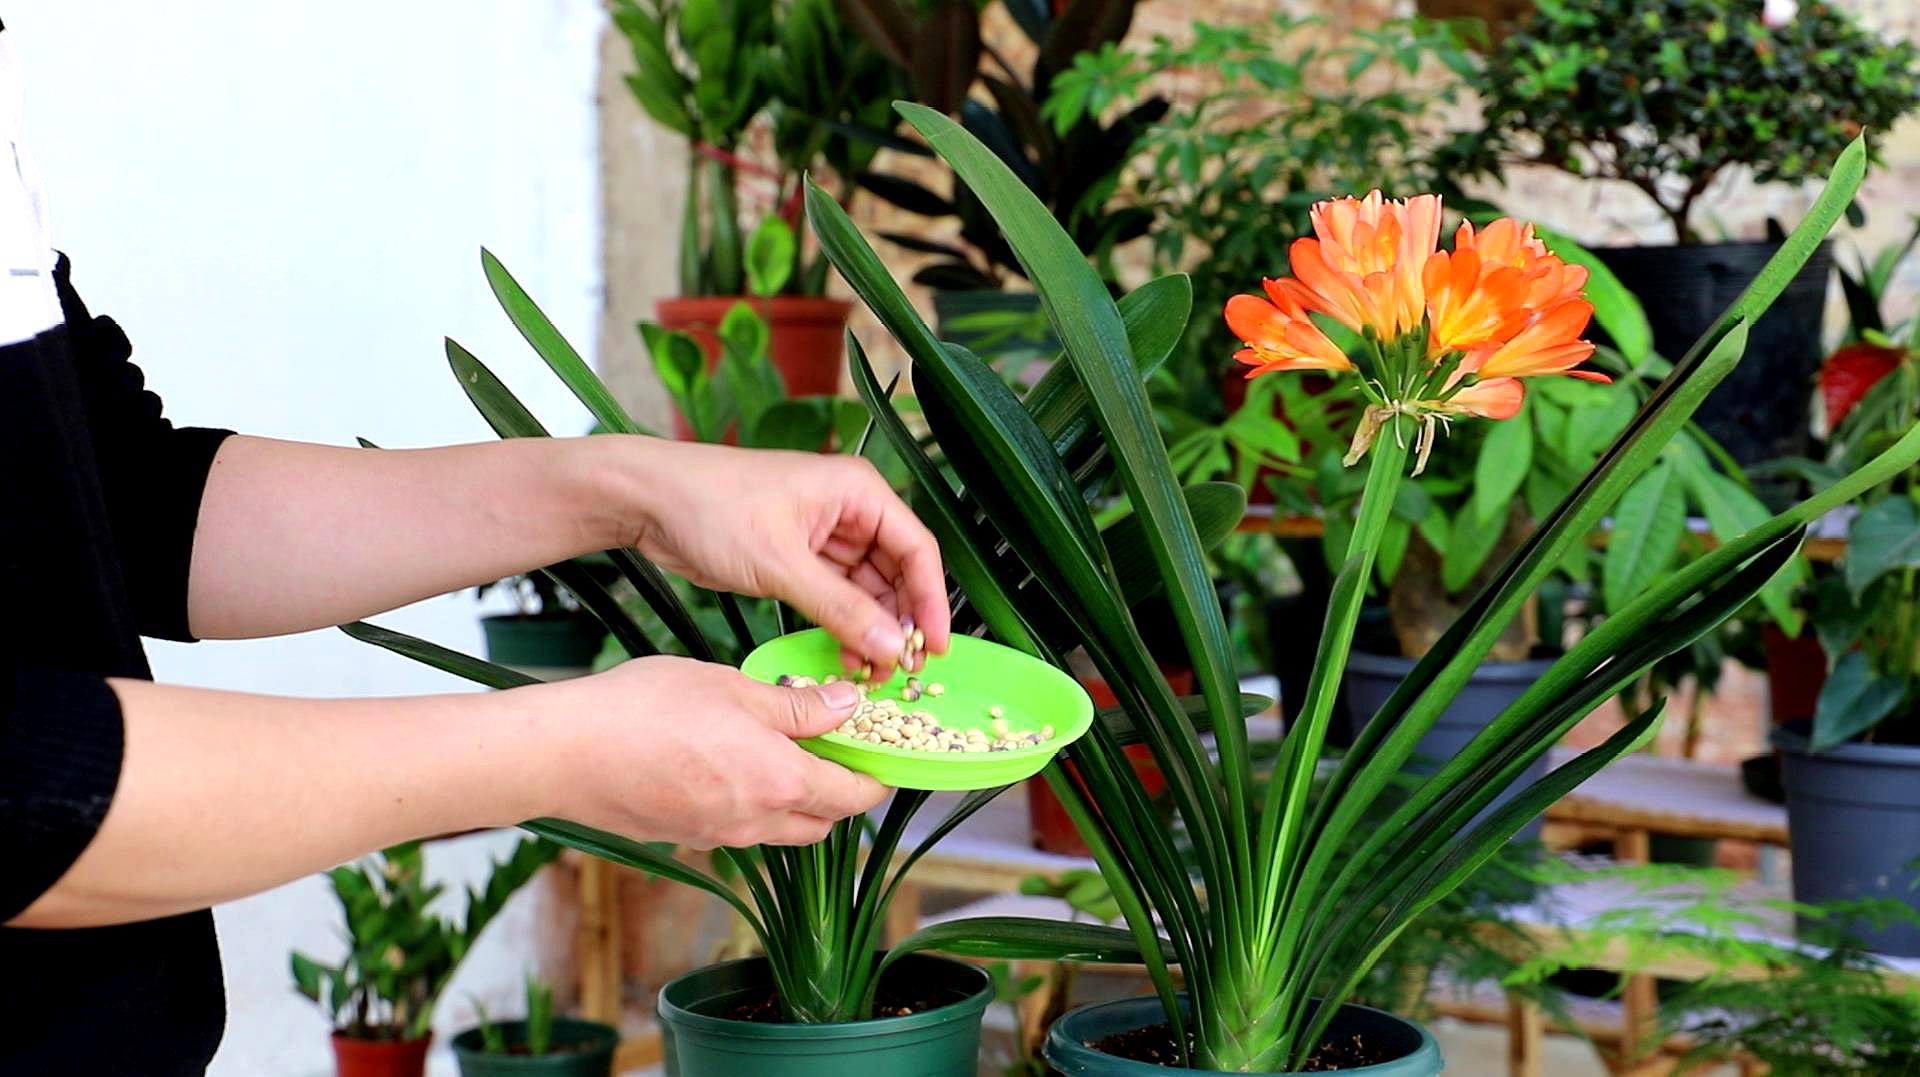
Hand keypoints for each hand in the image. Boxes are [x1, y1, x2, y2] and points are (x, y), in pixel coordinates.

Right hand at [533, 656, 887, 848]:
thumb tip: (847, 706)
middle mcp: (755, 823)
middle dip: (838, 793)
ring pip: (778, 830)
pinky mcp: (682, 838)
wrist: (564, 754)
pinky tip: (724, 764)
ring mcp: (716, 838)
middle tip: (829, 746)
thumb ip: (797, 706)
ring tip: (775, 750)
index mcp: (780, 783)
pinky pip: (735, 830)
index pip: (854, 797)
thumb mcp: (734, 687)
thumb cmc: (645, 710)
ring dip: (792, 801)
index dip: (875, 777)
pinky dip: (748, 805)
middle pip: (822, 824)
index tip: (879, 752)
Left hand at [624, 439, 950, 675]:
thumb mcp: (781, 564)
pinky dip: (843, 626)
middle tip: (900, 670)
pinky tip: (843, 656)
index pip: (917, 550)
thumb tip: (889, 645)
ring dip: (871, 630)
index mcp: (858, 492)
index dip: (930, 601)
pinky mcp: (799, 559)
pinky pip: (837, 598)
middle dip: (899, 622)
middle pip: (897, 573)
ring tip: (869, 672)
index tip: (932, 647)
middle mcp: (849, 511)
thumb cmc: (711, 506)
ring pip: (867, 591)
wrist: (649, 502)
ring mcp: (824, 536)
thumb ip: (840, 608)